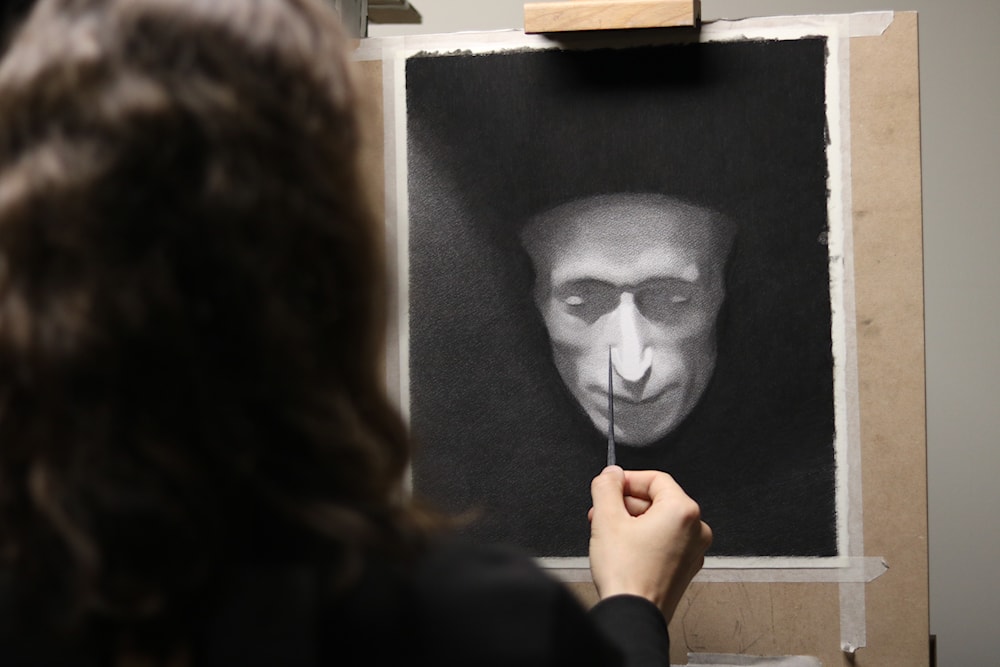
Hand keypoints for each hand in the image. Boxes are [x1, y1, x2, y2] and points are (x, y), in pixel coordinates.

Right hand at [588, 465, 711, 622]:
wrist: (633, 615)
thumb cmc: (627, 575)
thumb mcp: (606, 519)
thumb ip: (607, 487)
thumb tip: (611, 475)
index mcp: (683, 512)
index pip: (655, 479)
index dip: (627, 479)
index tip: (609, 485)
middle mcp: (696, 530)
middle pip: (658, 500)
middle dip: (626, 503)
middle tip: (602, 511)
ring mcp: (693, 551)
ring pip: (659, 521)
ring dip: (632, 521)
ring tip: (607, 532)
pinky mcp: (685, 568)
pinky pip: (664, 541)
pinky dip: (643, 539)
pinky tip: (622, 548)